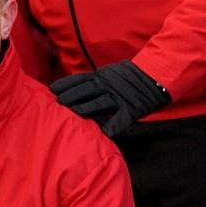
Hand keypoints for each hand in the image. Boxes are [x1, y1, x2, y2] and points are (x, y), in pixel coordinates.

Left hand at [50, 60, 169, 136]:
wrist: (155, 75)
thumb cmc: (128, 77)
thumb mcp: (108, 73)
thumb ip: (94, 80)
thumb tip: (75, 85)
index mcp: (101, 76)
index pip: (79, 79)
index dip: (65, 84)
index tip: (51, 89)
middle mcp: (108, 85)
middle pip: (86, 90)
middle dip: (71, 95)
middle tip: (57, 102)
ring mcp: (120, 97)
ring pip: (101, 102)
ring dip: (86, 108)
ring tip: (73, 113)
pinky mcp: (133, 108)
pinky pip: (122, 118)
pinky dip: (114, 125)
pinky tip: (106, 133)